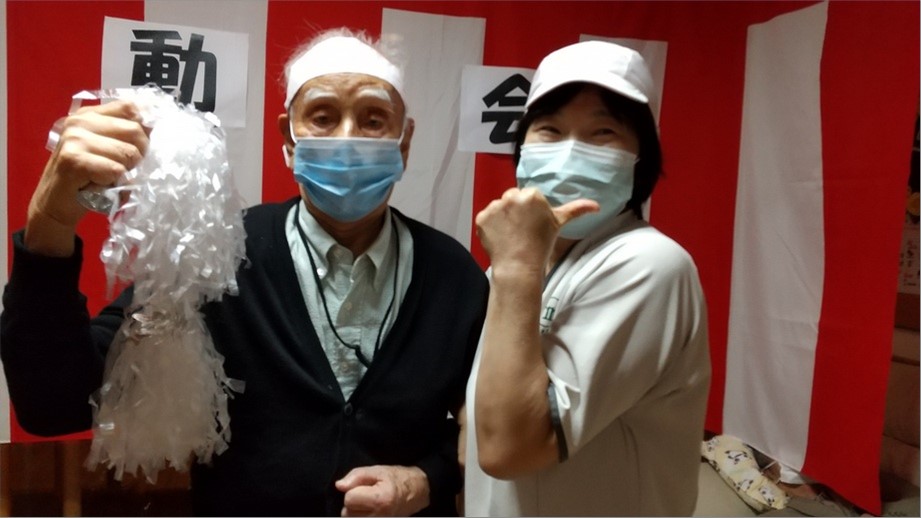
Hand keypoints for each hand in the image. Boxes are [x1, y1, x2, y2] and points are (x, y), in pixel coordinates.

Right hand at [25, 100, 147, 254]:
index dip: (145, 127)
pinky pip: (116, 170)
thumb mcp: (107, 150)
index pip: (131, 107)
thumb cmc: (86, 178)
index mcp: (89, 115)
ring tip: (107, 178)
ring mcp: (75, 139)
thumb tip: (156, 125)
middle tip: (121, 170)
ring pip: (129, 153)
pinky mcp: (74, 160)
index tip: (141, 146)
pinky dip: (115, 184)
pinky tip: (99, 185)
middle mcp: (80, 122)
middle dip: (138, 156)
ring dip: (125, 173)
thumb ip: (126, 135)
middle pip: (135, 131)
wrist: (55, 204)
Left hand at [335, 465, 429, 515]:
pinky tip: (370, 510)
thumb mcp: (378, 470)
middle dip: (353, 502)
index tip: (365, 486)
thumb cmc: (398, 479)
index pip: (348, 499)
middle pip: (347, 513)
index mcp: (380, 500)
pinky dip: (360, 516)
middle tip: (367, 494)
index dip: (353, 490)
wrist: (418, 492)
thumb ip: (357, 476)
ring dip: (356, 511)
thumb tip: (339, 486)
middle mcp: (379, 517)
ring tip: (369, 503)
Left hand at [475, 187, 597, 274]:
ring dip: (502, 217)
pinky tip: (499, 237)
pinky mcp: (481, 217)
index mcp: (532, 195)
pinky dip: (490, 226)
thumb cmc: (541, 245)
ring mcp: (495, 207)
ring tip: (510, 234)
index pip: (529, 196)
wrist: (519, 266)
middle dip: (516, 210)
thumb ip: (576, 210)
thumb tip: (597, 206)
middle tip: (521, 230)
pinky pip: (486, 217)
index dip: (530, 210)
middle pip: (513, 197)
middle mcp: (512, 196)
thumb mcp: (559, 224)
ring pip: (499, 207)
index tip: (532, 224)